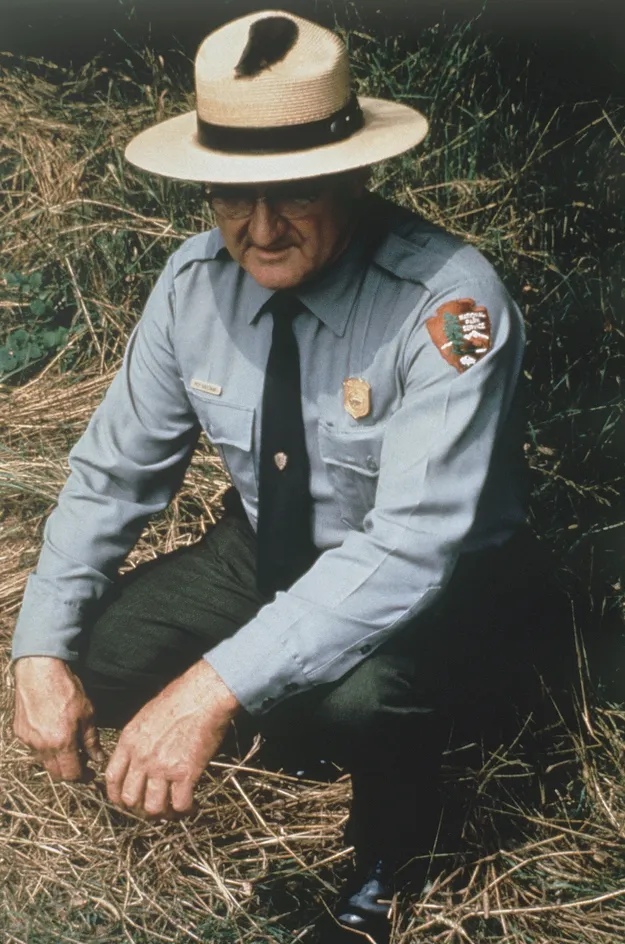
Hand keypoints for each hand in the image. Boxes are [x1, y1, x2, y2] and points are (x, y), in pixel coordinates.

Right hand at [13, 656, 103, 780]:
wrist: (40, 671)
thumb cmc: (66, 689)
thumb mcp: (87, 713)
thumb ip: (91, 740)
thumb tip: (98, 758)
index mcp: (61, 743)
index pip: (72, 774)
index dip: (83, 776)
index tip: (90, 771)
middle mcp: (42, 747)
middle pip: (56, 773)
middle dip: (70, 772)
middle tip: (81, 762)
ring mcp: (28, 740)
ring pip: (44, 761)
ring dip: (56, 760)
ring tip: (68, 747)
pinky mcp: (19, 732)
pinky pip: (33, 748)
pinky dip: (44, 747)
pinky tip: (53, 734)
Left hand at [105, 660, 238, 817]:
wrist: (203, 695)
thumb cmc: (179, 699)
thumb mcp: (146, 717)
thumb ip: (138, 741)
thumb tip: (139, 760)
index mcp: (129, 742)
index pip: (112, 779)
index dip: (117, 796)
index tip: (126, 802)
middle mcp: (142, 757)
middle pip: (130, 799)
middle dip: (140, 809)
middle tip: (153, 807)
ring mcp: (163, 767)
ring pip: (153, 808)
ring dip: (163, 814)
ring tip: (172, 810)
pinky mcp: (186, 773)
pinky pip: (180, 804)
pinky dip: (185, 810)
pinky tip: (192, 805)